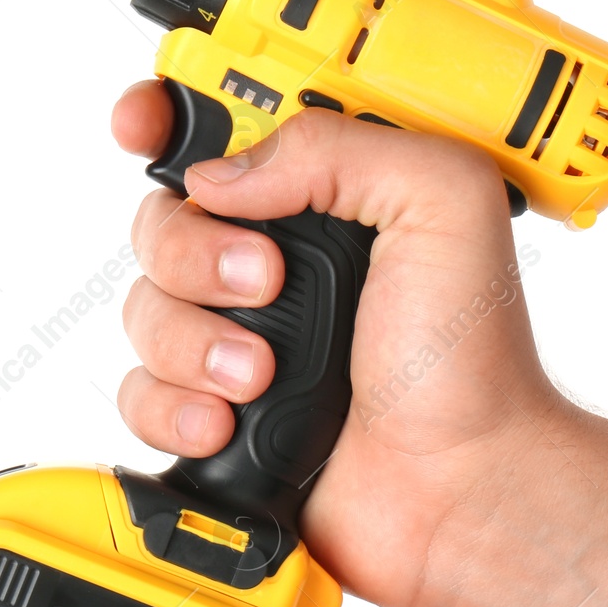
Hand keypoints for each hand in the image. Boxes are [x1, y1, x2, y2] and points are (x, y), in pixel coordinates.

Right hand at [110, 80, 568, 606]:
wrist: (459, 487)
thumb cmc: (469, 360)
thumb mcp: (441, 204)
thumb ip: (339, 149)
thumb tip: (223, 175)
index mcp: (327, 197)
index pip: (224, 130)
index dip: (166, 119)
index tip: (141, 128)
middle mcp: (276, 261)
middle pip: (163, 219)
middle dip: (196, 251)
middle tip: (265, 282)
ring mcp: (241, 336)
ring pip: (143, 307)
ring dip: (194, 341)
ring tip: (262, 374)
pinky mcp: (216, 409)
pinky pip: (138, 391)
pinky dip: (173, 406)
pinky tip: (230, 420)